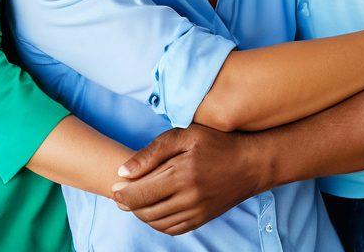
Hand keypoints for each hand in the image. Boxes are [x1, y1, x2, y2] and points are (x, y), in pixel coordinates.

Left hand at [111, 124, 272, 235]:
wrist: (250, 164)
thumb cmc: (216, 142)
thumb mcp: (185, 135)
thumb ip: (152, 152)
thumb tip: (123, 171)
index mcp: (181, 174)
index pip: (141, 193)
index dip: (122, 193)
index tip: (113, 187)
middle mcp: (188, 198)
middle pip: (146, 211)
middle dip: (128, 205)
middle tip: (119, 195)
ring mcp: (196, 212)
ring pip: (157, 222)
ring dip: (141, 214)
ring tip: (134, 201)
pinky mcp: (201, 219)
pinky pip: (172, 228)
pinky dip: (157, 223)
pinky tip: (153, 210)